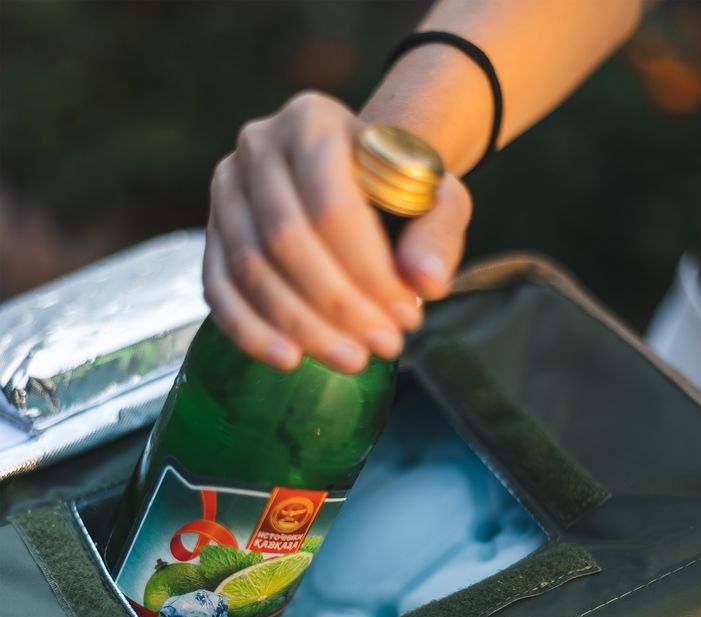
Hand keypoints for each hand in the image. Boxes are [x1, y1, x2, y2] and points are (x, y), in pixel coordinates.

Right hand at [203, 91, 471, 372]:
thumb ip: (438, 235)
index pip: (332, 207)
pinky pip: (219, 291)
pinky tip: (290, 360)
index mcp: (313, 121)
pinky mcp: (212, 237)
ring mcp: (226, 193)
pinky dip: (251, 332)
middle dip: (338, 305)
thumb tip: (426, 282)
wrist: (358, 182)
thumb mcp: (437, 200)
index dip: (369, 271)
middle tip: (382, 345)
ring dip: (302, 326)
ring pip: (251, 270)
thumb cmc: (399, 191)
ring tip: (351, 359)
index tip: (406, 314)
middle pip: (286, 241)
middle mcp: (257, 147)